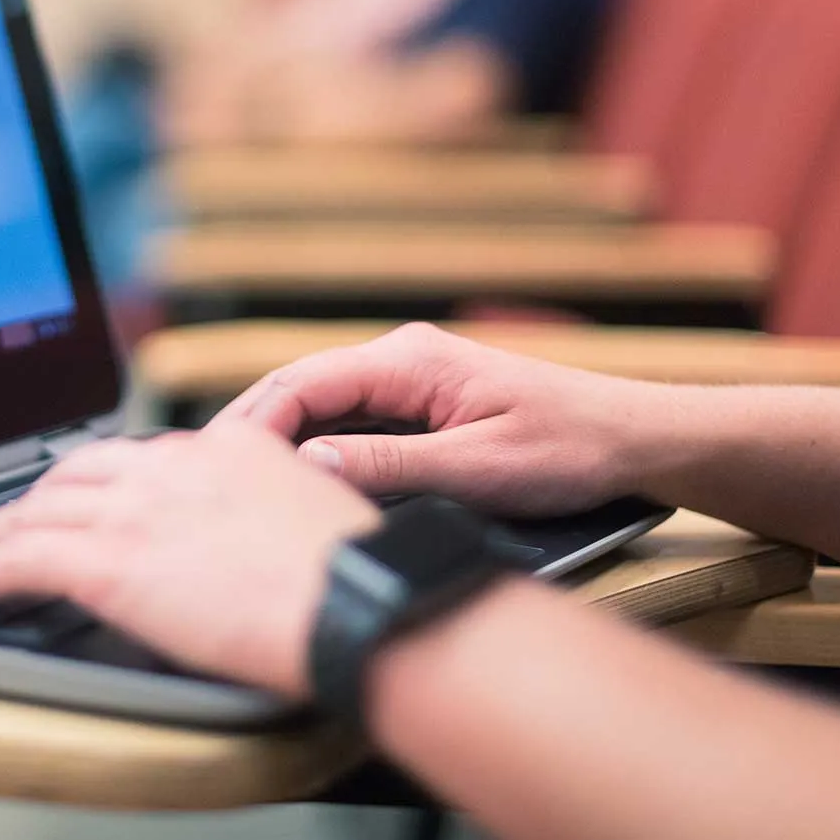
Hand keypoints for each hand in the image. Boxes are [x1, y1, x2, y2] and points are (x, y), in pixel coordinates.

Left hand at [0, 423, 380, 697]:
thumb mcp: (317, 519)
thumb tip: (261, 542)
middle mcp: (173, 466)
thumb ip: (273, 512)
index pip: (141, 454)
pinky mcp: (111, 561)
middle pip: (78, 470)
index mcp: (227, 448)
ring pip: (36, 508)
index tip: (86, 495)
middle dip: (36, 497)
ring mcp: (137, 510)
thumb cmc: (360, 580)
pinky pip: (21, 557)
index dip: (101, 478)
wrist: (362, 601)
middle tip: (13, 522)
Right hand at [211, 322, 653, 515]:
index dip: (254, 422)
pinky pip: (353, 416)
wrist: (635, 440)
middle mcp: (404, 357)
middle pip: (302, 386)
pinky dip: (317, 441)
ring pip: (324, 402)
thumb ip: (390, 464)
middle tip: (204, 475)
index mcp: (410, 360)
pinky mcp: (425, 401)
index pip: (304, 381)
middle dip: (252, 427)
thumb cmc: (570, 448)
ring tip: (238, 481)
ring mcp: (413, 377)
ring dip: (282, 435)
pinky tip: (298, 476)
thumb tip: (310, 462)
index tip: (220, 464)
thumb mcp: (477, 468)